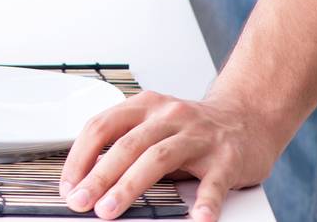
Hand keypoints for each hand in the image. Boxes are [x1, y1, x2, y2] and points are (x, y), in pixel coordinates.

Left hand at [57, 89, 286, 220]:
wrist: (248, 119)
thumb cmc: (193, 129)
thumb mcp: (155, 124)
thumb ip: (126, 144)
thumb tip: (87, 180)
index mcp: (145, 106)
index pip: (101, 126)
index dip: (79, 156)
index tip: (68, 184)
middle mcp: (169, 115)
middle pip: (126, 145)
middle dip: (98, 176)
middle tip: (80, 201)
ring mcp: (198, 136)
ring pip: (157, 158)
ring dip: (129, 186)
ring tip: (110, 210)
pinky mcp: (227, 158)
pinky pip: (213, 182)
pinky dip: (204, 202)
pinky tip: (197, 218)